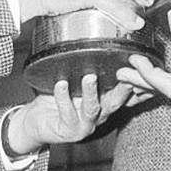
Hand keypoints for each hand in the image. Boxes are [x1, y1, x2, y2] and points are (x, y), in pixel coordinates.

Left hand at [3, 74, 145, 153]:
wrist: (34, 122)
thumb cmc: (55, 99)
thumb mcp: (75, 82)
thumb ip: (87, 69)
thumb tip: (93, 39)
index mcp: (104, 102)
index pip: (124, 92)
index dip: (133, 81)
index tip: (137, 65)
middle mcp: (99, 115)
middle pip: (115, 102)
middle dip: (122, 88)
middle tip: (123, 72)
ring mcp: (85, 125)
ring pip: (92, 108)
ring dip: (91, 92)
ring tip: (89, 77)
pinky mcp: (68, 131)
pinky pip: (67, 113)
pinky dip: (63, 97)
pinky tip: (60, 84)